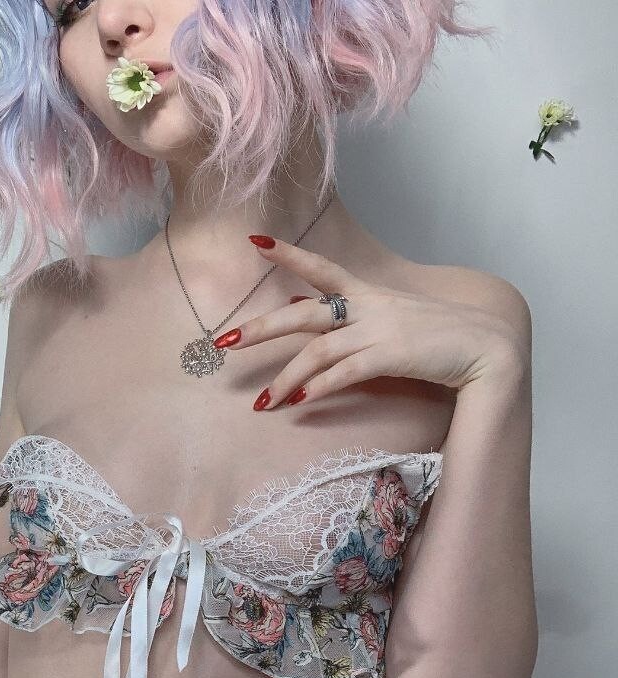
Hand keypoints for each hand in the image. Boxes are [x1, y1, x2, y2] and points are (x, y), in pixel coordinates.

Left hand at [213, 237, 523, 409]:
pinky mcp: (392, 356)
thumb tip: (305, 316)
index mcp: (368, 294)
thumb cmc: (437, 338)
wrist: (486, 348)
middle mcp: (368, 307)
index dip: (288, 255)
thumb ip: (351, 319)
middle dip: (262, 328)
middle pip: (303, 313)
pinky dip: (320, 387)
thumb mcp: (392, 320)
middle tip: (224, 342)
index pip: (321, 267)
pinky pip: (346, 372)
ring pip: (318, 351)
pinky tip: (300, 404)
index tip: (255, 241)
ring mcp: (379, 330)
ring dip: (286, 379)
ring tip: (263, 403)